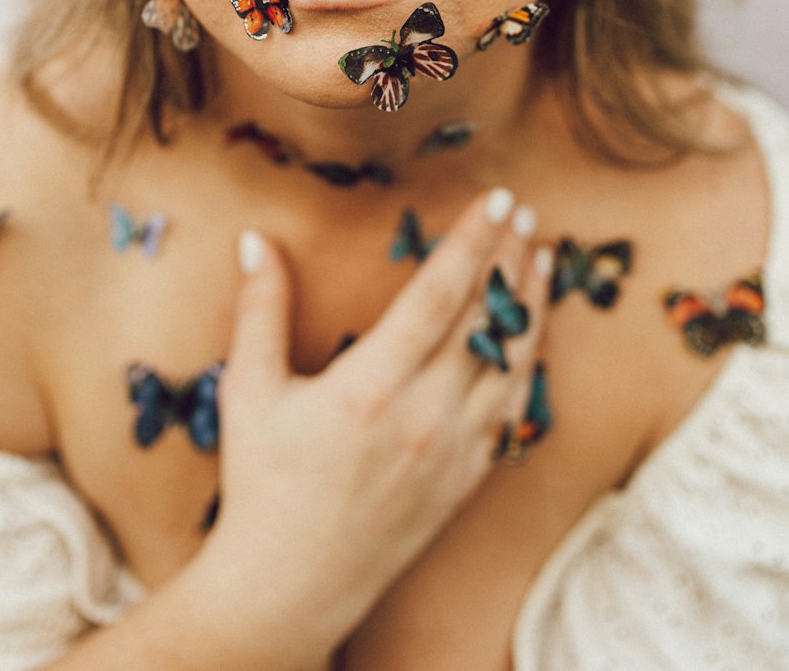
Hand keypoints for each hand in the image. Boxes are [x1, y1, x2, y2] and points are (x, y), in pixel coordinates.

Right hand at [199, 189, 549, 666]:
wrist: (290, 589)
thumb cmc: (262, 485)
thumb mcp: (249, 390)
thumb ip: (260, 308)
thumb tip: (254, 240)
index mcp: (370, 386)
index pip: (439, 294)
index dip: (472, 240)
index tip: (497, 199)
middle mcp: (424, 416)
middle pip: (485, 319)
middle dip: (508, 257)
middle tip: (523, 210)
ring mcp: (453, 450)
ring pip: (512, 362)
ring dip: (530, 304)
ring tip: (539, 257)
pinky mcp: (467, 478)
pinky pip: (513, 409)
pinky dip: (527, 362)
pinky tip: (530, 333)